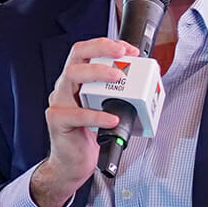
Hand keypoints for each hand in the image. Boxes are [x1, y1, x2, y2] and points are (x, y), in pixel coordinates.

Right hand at [30, 38, 139, 206]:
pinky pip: (76, 114)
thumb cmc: (91, 132)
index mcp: (78, 80)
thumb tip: (149, 84)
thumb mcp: (108, 107)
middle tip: (122, 55)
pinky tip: (112, 117)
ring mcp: (59, 102)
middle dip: (100, 50)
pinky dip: (96, 114)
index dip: (106, 45)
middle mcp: (66, 87)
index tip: (128, 49)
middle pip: (77, 57)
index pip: (86, 52)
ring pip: (71, 76)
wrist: (74, 161)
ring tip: (118, 78)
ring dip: (98, 74)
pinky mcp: (58, 121)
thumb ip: (120, 94)